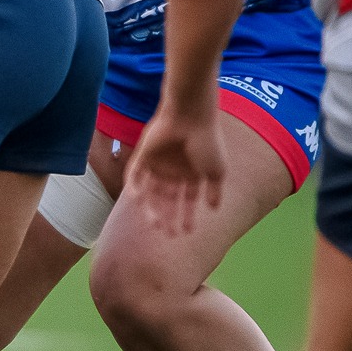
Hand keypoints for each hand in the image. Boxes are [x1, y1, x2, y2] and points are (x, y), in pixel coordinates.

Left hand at [126, 103, 224, 236]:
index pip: (187, 200)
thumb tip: (214, 209)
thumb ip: (215, 190)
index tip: (188, 232)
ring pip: (150, 192)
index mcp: (191, 174)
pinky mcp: (142, 155)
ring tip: (155, 224)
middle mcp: (173, 171)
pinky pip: (134, 175)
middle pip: (167, 199)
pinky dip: (135, 188)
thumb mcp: (217, 170)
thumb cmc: (207, 142)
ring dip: (152, 208)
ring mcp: (156, 163)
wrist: (191, 116)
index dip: (187, 216)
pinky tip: (138, 201)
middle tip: (169, 234)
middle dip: (168, 217)